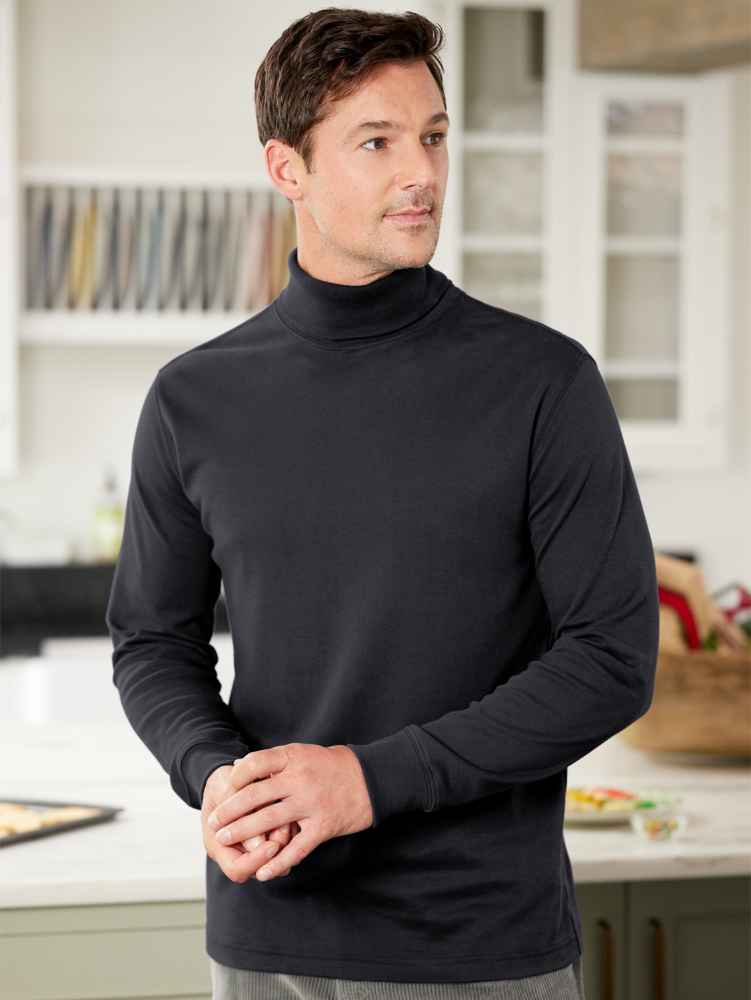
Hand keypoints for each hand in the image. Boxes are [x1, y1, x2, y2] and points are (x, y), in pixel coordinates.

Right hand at [200, 765, 295, 881]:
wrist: (229, 775)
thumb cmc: (223, 784)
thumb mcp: (225, 794)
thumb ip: (239, 816)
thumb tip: (257, 844)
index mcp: (217, 845)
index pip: (237, 869)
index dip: (255, 861)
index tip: (272, 845)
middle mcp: (235, 851)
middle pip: (260, 867)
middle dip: (276, 849)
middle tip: (286, 827)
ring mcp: (252, 845)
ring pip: (275, 858)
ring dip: (286, 841)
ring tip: (290, 820)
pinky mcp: (266, 836)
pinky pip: (283, 844)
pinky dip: (290, 834)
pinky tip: (294, 817)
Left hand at [207, 743, 373, 881]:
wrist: (373, 778)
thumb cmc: (334, 765)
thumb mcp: (304, 753)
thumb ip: (276, 762)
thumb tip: (242, 767)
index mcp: (294, 757)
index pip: (254, 765)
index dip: (235, 778)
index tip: (225, 790)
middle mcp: (300, 779)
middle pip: (254, 796)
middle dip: (229, 811)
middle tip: (213, 823)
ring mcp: (312, 803)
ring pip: (269, 822)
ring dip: (243, 833)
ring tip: (224, 840)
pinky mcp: (323, 826)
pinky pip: (296, 848)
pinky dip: (277, 862)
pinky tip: (262, 871)